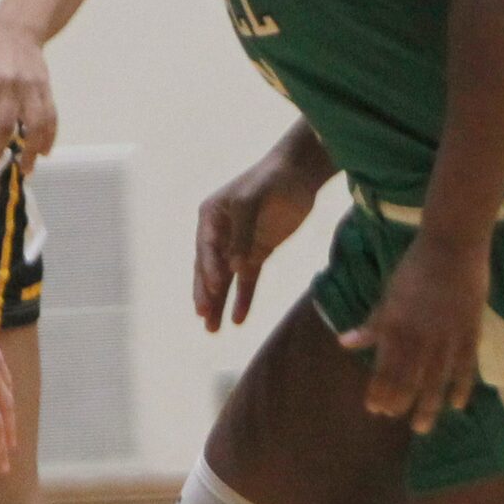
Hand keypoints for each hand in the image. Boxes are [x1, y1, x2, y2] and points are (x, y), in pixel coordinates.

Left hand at [0, 22, 54, 173]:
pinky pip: (51, 115)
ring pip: (34, 123)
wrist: (16, 30)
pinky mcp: (45, 88)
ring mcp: (30, 87)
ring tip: (25, 169)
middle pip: (6, 123)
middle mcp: (8, 84)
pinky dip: (50, 136)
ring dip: (31, 148)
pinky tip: (44, 153)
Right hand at [194, 154, 322, 331]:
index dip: (208, 270)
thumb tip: (235, 269)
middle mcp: (220, 234)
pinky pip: (248, 281)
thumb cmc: (270, 180)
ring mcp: (240, 245)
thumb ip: (242, 234)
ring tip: (213, 331)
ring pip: (226, 280)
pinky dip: (243, 299)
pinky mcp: (259, 253)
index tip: (213, 289)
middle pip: (209, 270)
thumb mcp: (250, 201)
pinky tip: (239, 319)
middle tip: (203, 318)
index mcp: (210, 218)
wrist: (299, 173)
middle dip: (206, 295)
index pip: (205, 249)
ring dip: (220, 303)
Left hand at [342, 234, 488, 434]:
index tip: (374, 409)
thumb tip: (344, 344)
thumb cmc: (413, 269)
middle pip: (409, 380)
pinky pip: (466, 367)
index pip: (384, 370)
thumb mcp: (387, 296)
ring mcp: (447, 337)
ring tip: (423, 427)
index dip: (379, 392)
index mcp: (395, 327)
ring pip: (437, 380)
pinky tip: (457, 405)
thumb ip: (371, 324)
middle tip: (395, 419)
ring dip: (428, 406)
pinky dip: (461, 387)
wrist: (451, 246)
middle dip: (400, 403)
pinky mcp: (471, 332)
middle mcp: (419, 337)